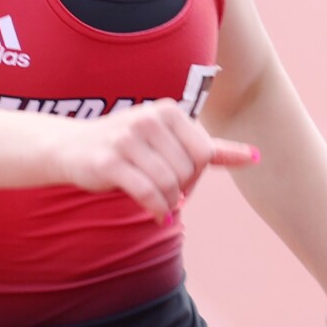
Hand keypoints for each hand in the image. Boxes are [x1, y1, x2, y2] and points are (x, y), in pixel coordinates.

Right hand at [54, 98, 257, 221]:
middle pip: (189, 170)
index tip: (184, 181)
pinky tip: (157, 215)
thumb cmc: (128, 146)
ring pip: (170, 184)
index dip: (199, 175)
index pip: (205, 153)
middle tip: (170, 194)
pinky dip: (157, 210)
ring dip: (170, 202)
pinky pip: (147, 193)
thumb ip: (211, 149)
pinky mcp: (109, 162)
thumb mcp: (170, 140)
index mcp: (168, 111)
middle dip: (184, 190)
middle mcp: (149, 119)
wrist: (70, 147)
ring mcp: (127, 139)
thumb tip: (256, 156)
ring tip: (163, 203)